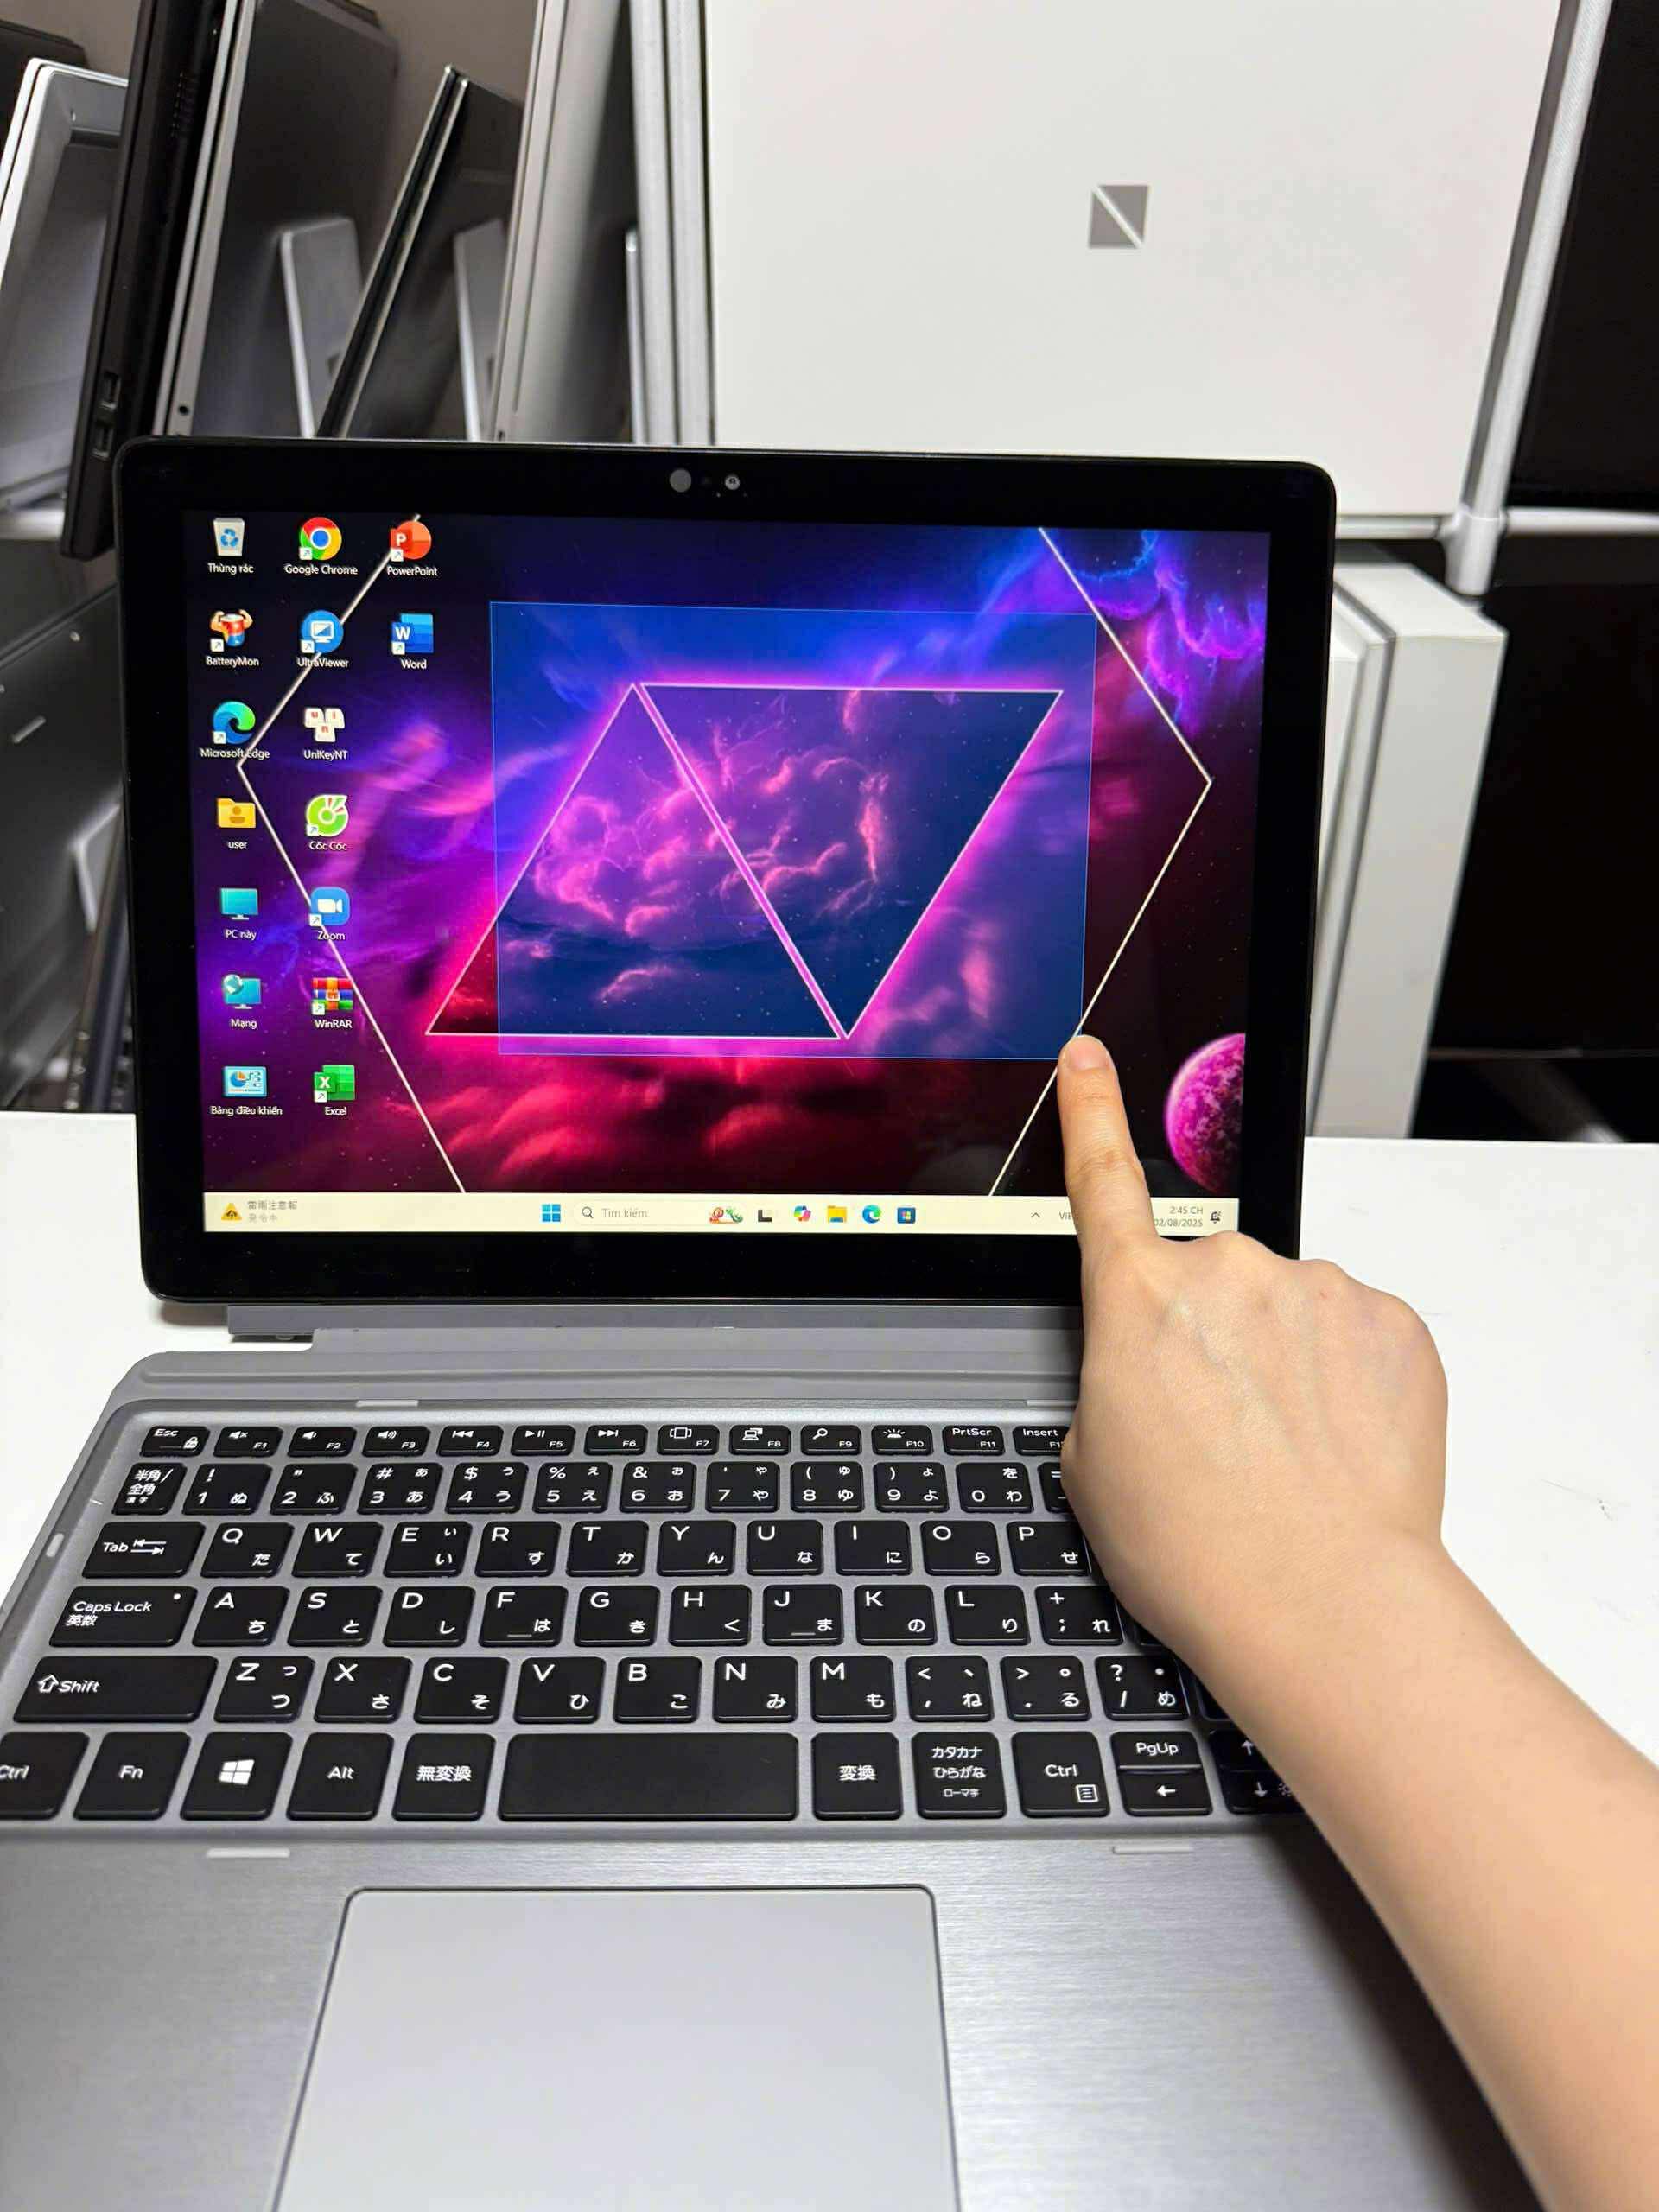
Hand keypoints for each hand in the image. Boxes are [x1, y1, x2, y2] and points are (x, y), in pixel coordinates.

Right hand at [1056, 1034, 1449, 1684]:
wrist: (1318, 1603)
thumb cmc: (1197, 1549)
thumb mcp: (1091, 1466)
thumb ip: (1109, 1383)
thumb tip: (1147, 1373)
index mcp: (1135, 1300)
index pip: (1101, 1177)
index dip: (1090, 1109)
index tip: (1089, 1057)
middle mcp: (1226, 1273)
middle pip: (1210, 1277)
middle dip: (1210, 1335)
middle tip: (1216, 1429)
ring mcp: (1317, 1291)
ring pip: (1288, 1306)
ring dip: (1282, 1359)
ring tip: (1281, 1452)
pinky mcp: (1393, 1324)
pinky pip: (1356, 1332)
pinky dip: (1346, 1378)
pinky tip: (1334, 1445)